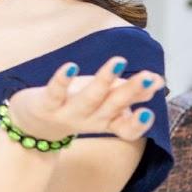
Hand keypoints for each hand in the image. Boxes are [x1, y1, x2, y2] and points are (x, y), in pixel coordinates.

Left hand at [6, 55, 163, 143]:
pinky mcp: (45, 103)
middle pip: (112, 106)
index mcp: (106, 122)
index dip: (139, 124)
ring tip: (117, 61)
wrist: (32, 125)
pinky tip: (71, 65)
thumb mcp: (104, 102)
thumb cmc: (75, 107)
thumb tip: (158, 80)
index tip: (150, 111)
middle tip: (148, 76)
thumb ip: (131, 93)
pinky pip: (55, 92)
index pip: (127, 130)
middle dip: (130, 92)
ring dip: (103, 80)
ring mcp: (66, 113)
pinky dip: (63, 79)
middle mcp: (89, 119)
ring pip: (88, 98)